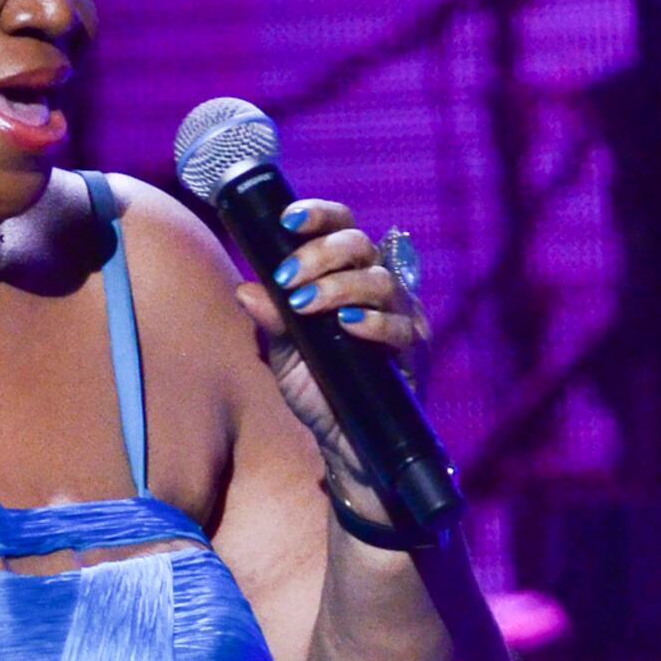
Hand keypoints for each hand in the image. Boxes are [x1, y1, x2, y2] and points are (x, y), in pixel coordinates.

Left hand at [226, 195, 425, 503]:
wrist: (344, 444)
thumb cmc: (316, 389)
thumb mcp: (283, 356)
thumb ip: (271, 321)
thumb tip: (245, 290)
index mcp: (348, 275)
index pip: (342, 227)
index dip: (319, 215)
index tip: (286, 220)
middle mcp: (379, 287)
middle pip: (360, 244)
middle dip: (319, 253)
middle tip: (286, 278)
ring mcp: (402, 317)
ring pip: (379, 281)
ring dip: (338, 286)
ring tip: (304, 304)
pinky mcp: (416, 352)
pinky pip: (401, 327)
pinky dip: (373, 322)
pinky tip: (348, 323)